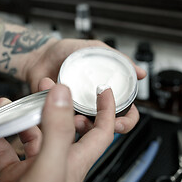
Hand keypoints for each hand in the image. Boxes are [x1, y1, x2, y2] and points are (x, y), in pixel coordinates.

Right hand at [0, 83, 115, 181]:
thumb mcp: (50, 166)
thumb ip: (58, 130)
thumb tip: (63, 95)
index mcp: (75, 160)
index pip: (101, 131)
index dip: (107, 110)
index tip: (105, 91)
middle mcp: (58, 161)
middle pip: (61, 125)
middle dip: (54, 104)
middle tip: (45, 86)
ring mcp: (35, 167)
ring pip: (30, 134)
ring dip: (20, 117)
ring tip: (6, 103)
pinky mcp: (14, 175)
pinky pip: (5, 149)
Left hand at [25, 38, 145, 133]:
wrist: (40, 55)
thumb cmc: (67, 53)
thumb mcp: (96, 50)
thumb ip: (120, 60)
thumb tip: (141, 73)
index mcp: (106, 96)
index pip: (126, 116)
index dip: (126, 122)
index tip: (119, 122)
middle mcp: (92, 108)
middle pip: (105, 129)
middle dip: (100, 130)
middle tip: (91, 122)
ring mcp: (75, 114)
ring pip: (83, 131)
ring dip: (79, 125)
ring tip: (72, 114)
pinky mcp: (56, 117)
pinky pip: (59, 123)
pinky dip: (56, 114)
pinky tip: (51, 97)